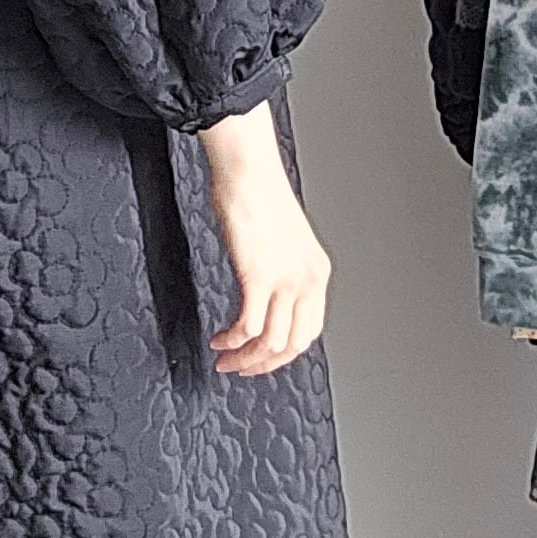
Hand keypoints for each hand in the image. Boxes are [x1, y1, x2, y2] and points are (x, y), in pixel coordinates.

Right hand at [198, 103, 330, 376]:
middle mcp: (307, 279)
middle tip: (242, 369)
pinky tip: (219, 341)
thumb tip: (264, 295)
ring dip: (244, 358)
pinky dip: (232, 341)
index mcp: (317, 271)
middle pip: (294, 344)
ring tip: (225, 359)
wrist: (248, 168)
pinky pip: (248, 325)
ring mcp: (285, 279)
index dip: (285, 352)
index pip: (310, 329)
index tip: (264, 357)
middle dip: (265, 364)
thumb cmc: (258, 192)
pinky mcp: (258, 276)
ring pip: (270, 342)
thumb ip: (281, 269)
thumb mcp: (283, 240)